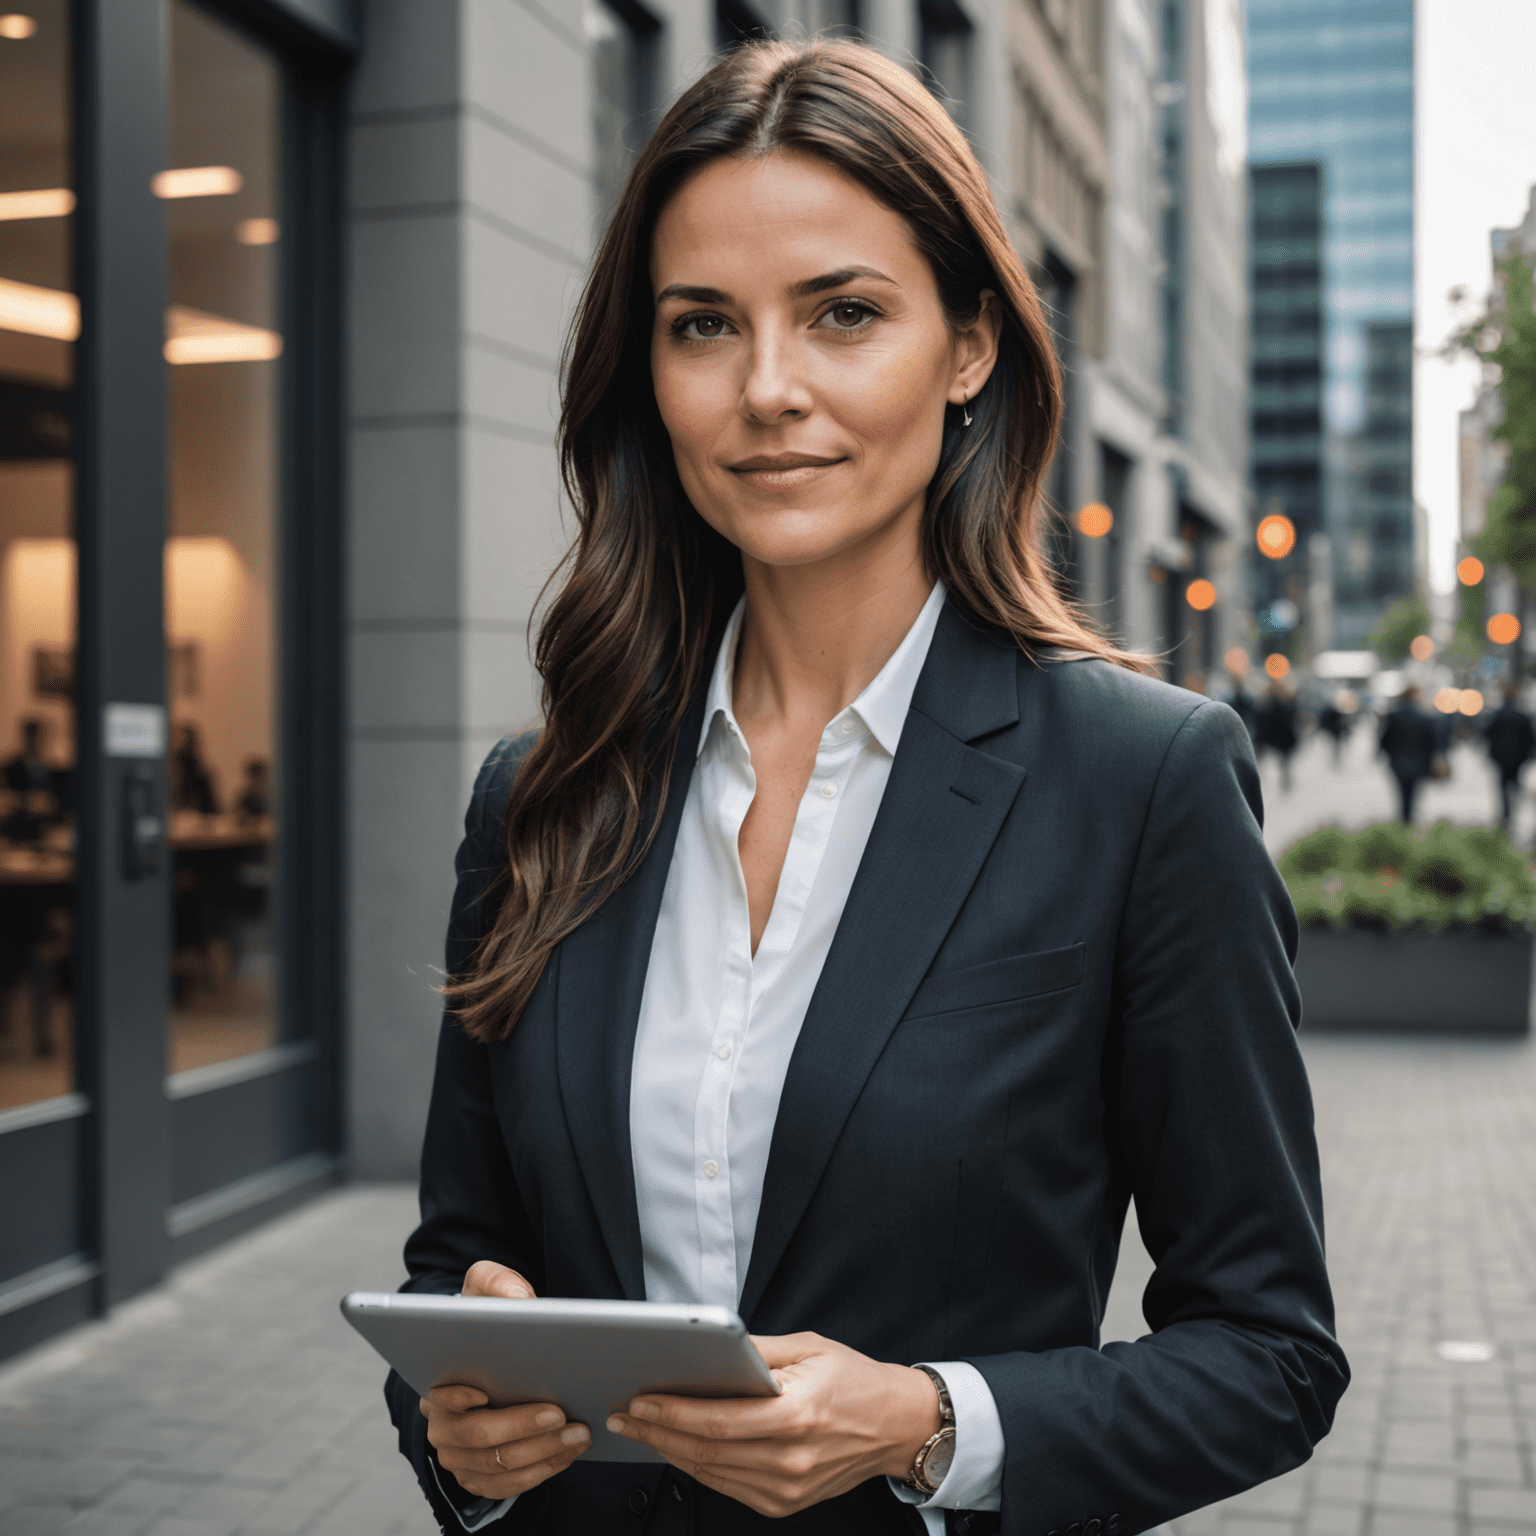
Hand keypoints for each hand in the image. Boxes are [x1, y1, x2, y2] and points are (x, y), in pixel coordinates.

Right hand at [419, 1263, 590, 1499]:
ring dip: (541, 1452)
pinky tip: (569, 1451)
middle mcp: (443, 1428)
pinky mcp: (482, 1478)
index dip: (463, 1399)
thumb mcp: (486, 1289)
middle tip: (560, 1413)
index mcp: (438, 1384)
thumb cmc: (486, 1321)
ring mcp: (460, 1458)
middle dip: (522, 1427)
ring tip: (578, 1432)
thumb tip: (518, 1300)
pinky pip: (510, 1486)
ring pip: (499, 1466)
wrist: (496, 1354)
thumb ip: (496, 1282)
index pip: (442, 1399)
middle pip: (479, 1437)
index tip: (488, 1391)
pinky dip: (542, 1470)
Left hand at [605, 1332, 938, 1516]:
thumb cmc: (853, 1379)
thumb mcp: (808, 1348)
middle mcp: (790, 1458)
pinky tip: (678, 1448)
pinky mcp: (784, 1504)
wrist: (896, 1425)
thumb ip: (757, 1350)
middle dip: (657, 1431)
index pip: (718, 1419)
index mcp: (796, 1415)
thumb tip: (710, 1344)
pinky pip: (728, 1486)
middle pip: (706, 1450)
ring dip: (670, 1451)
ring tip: (641, 1429)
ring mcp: (787, 1488)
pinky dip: (698, 1468)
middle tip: (623, 1415)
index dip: (673, 1411)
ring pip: (711, 1473)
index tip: (639, 1399)